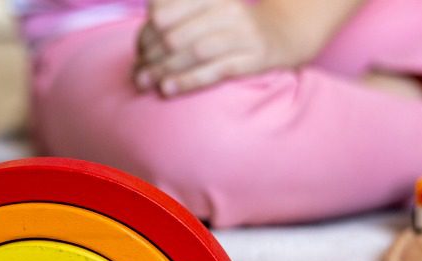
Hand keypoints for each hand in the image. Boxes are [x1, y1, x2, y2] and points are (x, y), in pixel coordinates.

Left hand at [134, 0, 309, 95]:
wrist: (284, 34)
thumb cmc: (231, 28)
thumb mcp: (206, 11)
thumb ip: (176, 19)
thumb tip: (139, 48)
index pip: (163, 13)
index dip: (144, 35)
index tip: (137, 54)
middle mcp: (226, 10)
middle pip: (175, 36)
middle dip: (151, 58)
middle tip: (138, 75)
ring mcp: (242, 34)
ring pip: (193, 53)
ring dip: (164, 71)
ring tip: (146, 84)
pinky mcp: (253, 58)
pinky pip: (215, 70)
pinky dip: (188, 80)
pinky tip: (168, 89)